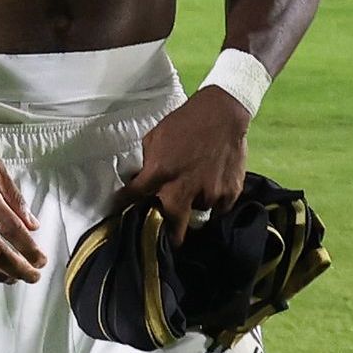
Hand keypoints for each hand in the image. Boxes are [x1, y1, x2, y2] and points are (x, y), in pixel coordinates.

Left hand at [128, 86, 252, 225]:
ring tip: (196, 192)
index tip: (123, 212)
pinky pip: (219, 207)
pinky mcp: (230, 194)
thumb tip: (140, 178)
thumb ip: (147, 162)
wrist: (222, 114)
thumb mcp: (155, 138)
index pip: (134, 197)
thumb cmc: (185, 122)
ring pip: (198, 213)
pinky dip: (215, 201)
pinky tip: (213, 187)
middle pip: (173, 227)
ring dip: (194, 207)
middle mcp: (183, 189)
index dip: (125, 204)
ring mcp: (209, 194)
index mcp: (160, 174)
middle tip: (168, 238)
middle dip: (168, 235)